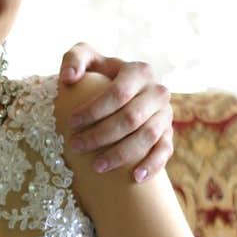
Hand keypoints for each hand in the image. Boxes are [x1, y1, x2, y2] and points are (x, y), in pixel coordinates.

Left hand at [58, 43, 172, 180]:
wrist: (120, 92)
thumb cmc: (98, 75)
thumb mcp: (86, 59)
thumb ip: (74, 59)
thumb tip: (68, 79)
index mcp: (139, 72)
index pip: (118, 93)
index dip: (94, 110)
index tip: (71, 123)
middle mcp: (157, 92)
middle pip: (131, 118)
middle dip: (101, 135)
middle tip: (76, 146)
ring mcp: (165, 114)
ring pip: (147, 137)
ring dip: (122, 154)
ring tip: (96, 166)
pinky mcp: (168, 134)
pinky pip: (165, 151)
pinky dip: (152, 165)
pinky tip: (135, 178)